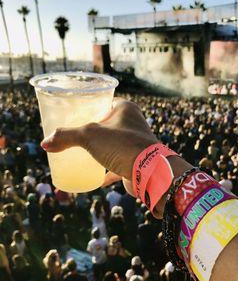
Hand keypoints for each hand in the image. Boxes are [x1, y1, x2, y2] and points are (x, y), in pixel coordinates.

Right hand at [41, 99, 157, 192]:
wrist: (149, 172)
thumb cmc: (122, 145)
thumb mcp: (89, 136)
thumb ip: (66, 136)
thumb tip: (45, 143)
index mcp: (126, 109)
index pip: (103, 103)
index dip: (88, 108)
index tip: (74, 116)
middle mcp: (133, 124)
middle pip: (107, 125)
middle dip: (92, 132)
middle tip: (74, 137)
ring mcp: (135, 143)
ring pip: (113, 145)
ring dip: (100, 151)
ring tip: (81, 155)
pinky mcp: (136, 162)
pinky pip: (117, 165)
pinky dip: (106, 171)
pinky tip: (95, 177)